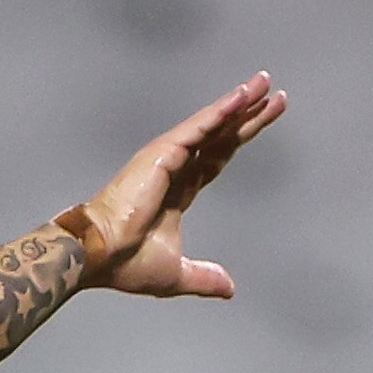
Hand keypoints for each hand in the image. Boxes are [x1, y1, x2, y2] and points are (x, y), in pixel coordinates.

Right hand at [60, 73, 287, 298]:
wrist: (98, 255)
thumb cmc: (125, 264)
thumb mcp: (176, 274)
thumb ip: (203, 277)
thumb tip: (228, 289)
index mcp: (178, 192)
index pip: (217, 159)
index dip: (239, 140)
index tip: (261, 122)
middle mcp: (175, 168)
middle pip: (221, 136)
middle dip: (249, 115)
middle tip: (274, 94)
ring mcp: (169, 157)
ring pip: (213, 124)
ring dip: (240, 102)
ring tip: (264, 82)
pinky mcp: (163, 152)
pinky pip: (200, 126)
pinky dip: (221, 110)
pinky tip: (242, 96)